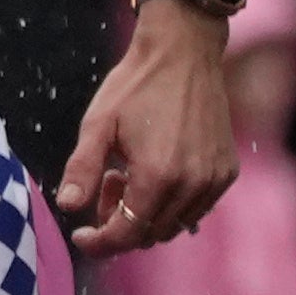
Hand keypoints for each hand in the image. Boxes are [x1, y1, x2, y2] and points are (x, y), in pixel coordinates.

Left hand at [57, 1, 241, 255]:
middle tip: (106, 184)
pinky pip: (195, 208)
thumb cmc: (136, 85)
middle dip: (119, 222)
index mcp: (158, 175)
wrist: (183, 51)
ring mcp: (214, 179)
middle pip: (150, 234)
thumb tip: (68, 207)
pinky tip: (155, 171)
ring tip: (127, 173)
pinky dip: (171, 204)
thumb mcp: (98, 125)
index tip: (80, 236)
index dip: (100, 243)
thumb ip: (82, 170)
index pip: (127, 234)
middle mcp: (193, 183)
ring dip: (145, 214)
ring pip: (174, 225)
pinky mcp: (226, 171)